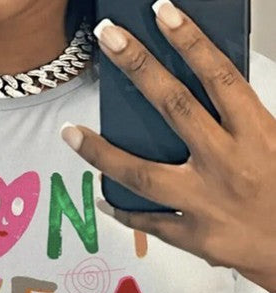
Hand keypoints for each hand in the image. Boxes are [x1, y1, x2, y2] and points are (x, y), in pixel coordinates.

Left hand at [60, 1, 275, 292]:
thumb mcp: (274, 144)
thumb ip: (240, 122)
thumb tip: (202, 94)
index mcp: (255, 134)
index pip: (219, 77)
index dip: (191, 42)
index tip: (163, 13)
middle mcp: (226, 164)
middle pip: (174, 108)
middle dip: (139, 68)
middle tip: (109, 38)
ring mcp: (205, 203)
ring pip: (143, 174)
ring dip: (102, 153)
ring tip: (71, 134)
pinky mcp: (194, 237)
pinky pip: (150, 222)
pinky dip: (126, 211)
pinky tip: (104, 199)